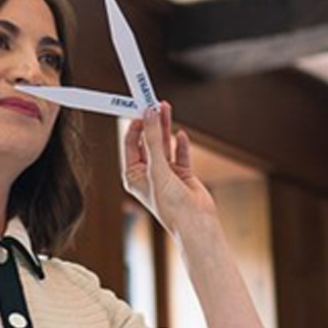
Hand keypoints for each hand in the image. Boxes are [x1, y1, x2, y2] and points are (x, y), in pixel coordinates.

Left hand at [122, 102, 214, 229]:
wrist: (196, 224)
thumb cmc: (171, 206)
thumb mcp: (158, 169)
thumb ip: (155, 140)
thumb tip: (150, 114)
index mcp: (134, 175)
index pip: (131, 144)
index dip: (136, 125)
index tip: (142, 108)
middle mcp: (148, 174)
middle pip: (148, 141)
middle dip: (151, 123)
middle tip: (154, 103)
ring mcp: (166, 174)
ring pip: (164, 145)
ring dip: (165, 128)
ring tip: (166, 108)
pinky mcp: (183, 175)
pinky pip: (180, 154)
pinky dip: (181, 144)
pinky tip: (181, 134)